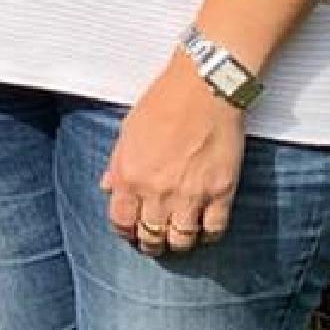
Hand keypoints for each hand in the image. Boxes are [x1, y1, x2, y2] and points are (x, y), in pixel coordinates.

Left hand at [99, 55, 245, 255]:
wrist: (205, 86)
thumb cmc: (166, 101)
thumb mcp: (128, 130)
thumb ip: (118, 164)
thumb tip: (109, 187)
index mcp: (130, 176)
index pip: (121, 223)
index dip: (126, 231)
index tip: (132, 231)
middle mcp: (157, 191)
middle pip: (151, 237)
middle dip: (152, 243)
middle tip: (157, 239)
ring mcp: (190, 194)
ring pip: (181, 240)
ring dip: (179, 243)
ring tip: (180, 235)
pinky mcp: (220, 191)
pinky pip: (214, 230)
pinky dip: (208, 235)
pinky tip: (205, 228)